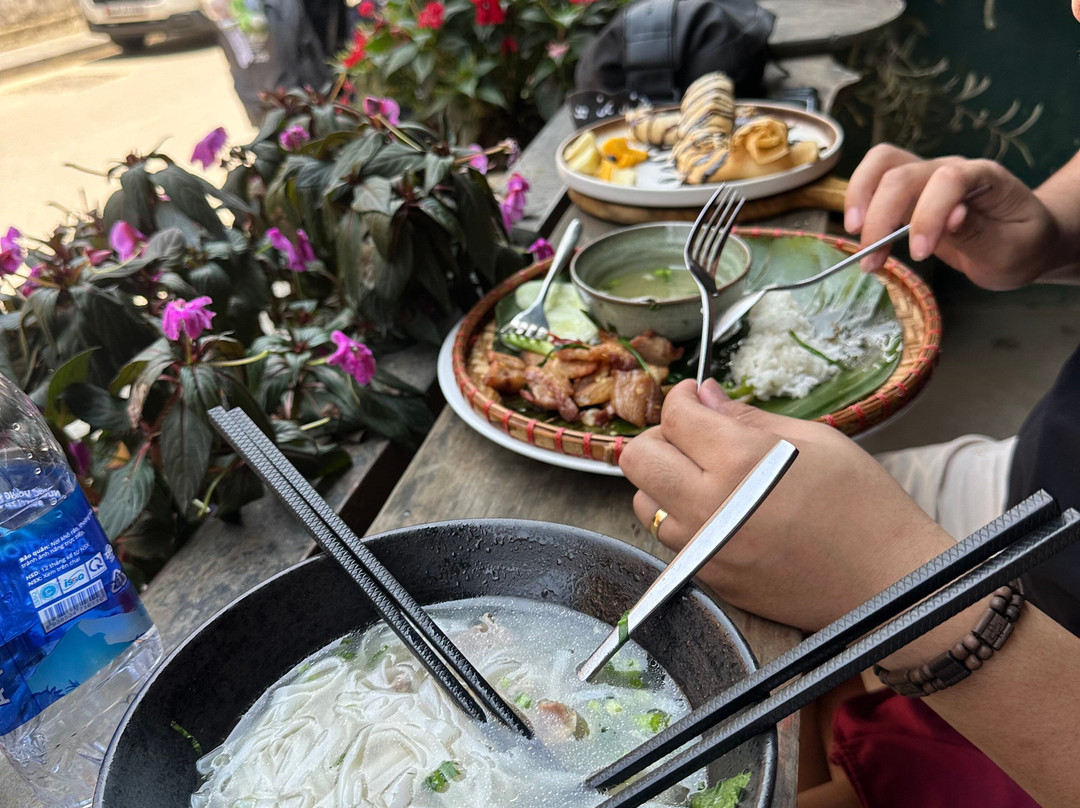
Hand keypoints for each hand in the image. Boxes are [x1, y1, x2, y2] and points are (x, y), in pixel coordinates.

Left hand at [619, 379, 953, 630]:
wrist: (887, 582)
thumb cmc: (863, 503)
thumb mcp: (814, 439)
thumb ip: (746, 416)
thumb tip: (701, 394)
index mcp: (741, 460)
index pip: (674, 416)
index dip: (681, 398)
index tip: (694, 398)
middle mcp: (711, 505)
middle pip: (637, 459)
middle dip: (660, 437)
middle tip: (692, 436)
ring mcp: (705, 548)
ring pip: (643, 502)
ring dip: (663, 481)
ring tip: (704, 476)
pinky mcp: (709, 578)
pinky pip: (670, 539)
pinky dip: (681, 517)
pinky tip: (718, 511)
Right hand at [844, 144, 1062, 288]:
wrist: (1021, 241)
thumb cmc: (1020, 244)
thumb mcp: (1012, 248)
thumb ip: (981, 233)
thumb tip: (951, 217)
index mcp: (985, 177)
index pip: (948, 179)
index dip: (928, 214)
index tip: (919, 254)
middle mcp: (951, 169)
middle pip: (902, 172)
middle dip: (880, 215)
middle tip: (871, 258)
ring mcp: (926, 178)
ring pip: (880, 165)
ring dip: (859, 201)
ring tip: (859, 244)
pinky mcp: (908, 194)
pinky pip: (874, 185)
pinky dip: (859, 210)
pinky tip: (863, 243)